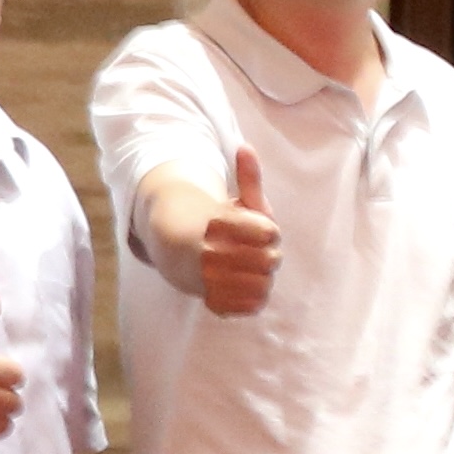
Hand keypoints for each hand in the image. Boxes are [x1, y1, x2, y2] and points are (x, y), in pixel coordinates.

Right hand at [196, 150, 279, 316]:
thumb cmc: (221, 224)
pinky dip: (253, 298)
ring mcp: (210, 282)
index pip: (269, 234)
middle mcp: (211, 255)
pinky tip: (243, 285)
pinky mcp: (214, 302)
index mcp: (218, 226)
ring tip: (250, 268)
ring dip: (263, 277)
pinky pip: (251, 306)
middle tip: (257, 252)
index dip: (269, 232)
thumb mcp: (237, 201)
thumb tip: (245, 147)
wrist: (182, 254)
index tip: (261, 231)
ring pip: (263, 285)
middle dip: (268, 255)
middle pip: (271, 260)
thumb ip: (248, 178)